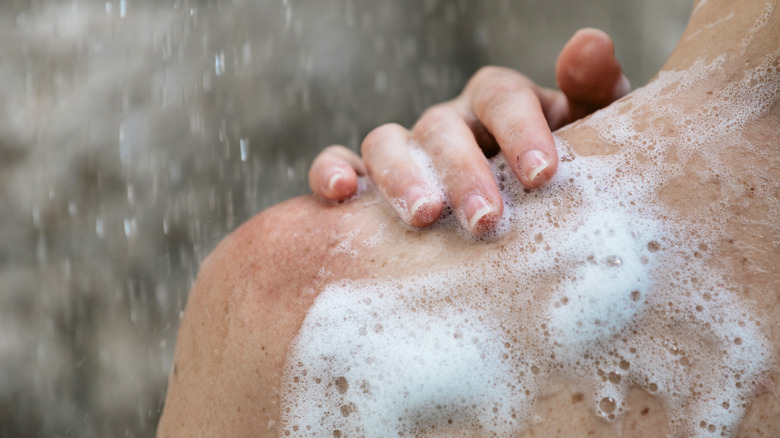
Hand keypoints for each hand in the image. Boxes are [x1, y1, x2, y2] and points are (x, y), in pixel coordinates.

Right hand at [308, 28, 629, 233]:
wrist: (524, 225)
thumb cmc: (560, 180)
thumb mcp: (589, 138)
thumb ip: (593, 93)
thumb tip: (589, 43)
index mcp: (501, 107)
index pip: (502, 96)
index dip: (520, 129)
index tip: (543, 175)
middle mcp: (450, 123)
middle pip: (444, 127)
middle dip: (463, 171)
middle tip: (485, 220)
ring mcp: (407, 148)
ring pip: (387, 141)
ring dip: (402, 176)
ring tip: (424, 218)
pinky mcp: (367, 179)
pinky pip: (337, 161)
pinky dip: (332, 169)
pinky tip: (343, 193)